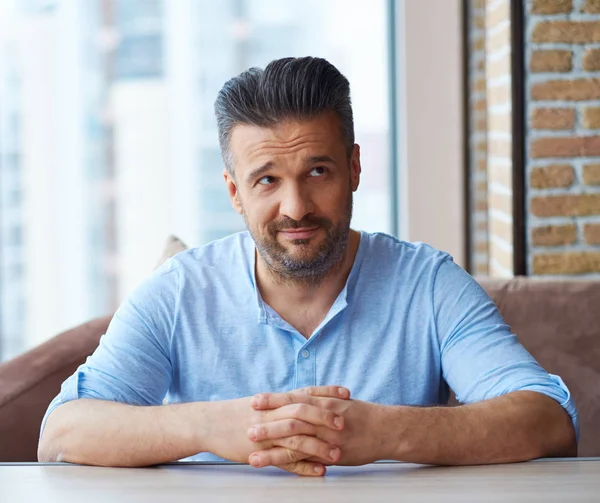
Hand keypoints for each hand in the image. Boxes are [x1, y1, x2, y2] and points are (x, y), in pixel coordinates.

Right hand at [202, 386, 350, 475]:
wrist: (210, 423)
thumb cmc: (237, 413)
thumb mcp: (262, 403)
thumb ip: (283, 403)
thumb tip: (305, 401)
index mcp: (275, 401)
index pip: (306, 392)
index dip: (327, 392)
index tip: (346, 393)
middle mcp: (273, 414)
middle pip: (303, 413)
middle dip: (325, 417)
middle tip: (345, 423)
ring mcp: (267, 434)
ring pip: (297, 438)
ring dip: (318, 447)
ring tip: (337, 454)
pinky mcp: (261, 452)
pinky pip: (285, 461)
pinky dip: (303, 467)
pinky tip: (318, 471)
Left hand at [248, 394, 387, 467]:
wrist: (385, 429)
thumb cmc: (362, 415)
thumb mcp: (339, 401)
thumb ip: (318, 399)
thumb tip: (299, 397)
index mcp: (323, 402)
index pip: (293, 398)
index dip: (273, 399)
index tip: (254, 400)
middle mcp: (324, 418)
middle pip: (290, 418)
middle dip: (268, 423)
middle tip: (247, 427)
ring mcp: (327, 437)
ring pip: (295, 440)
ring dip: (273, 447)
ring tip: (253, 452)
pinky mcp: (332, 454)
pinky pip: (308, 459)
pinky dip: (290, 463)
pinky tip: (278, 468)